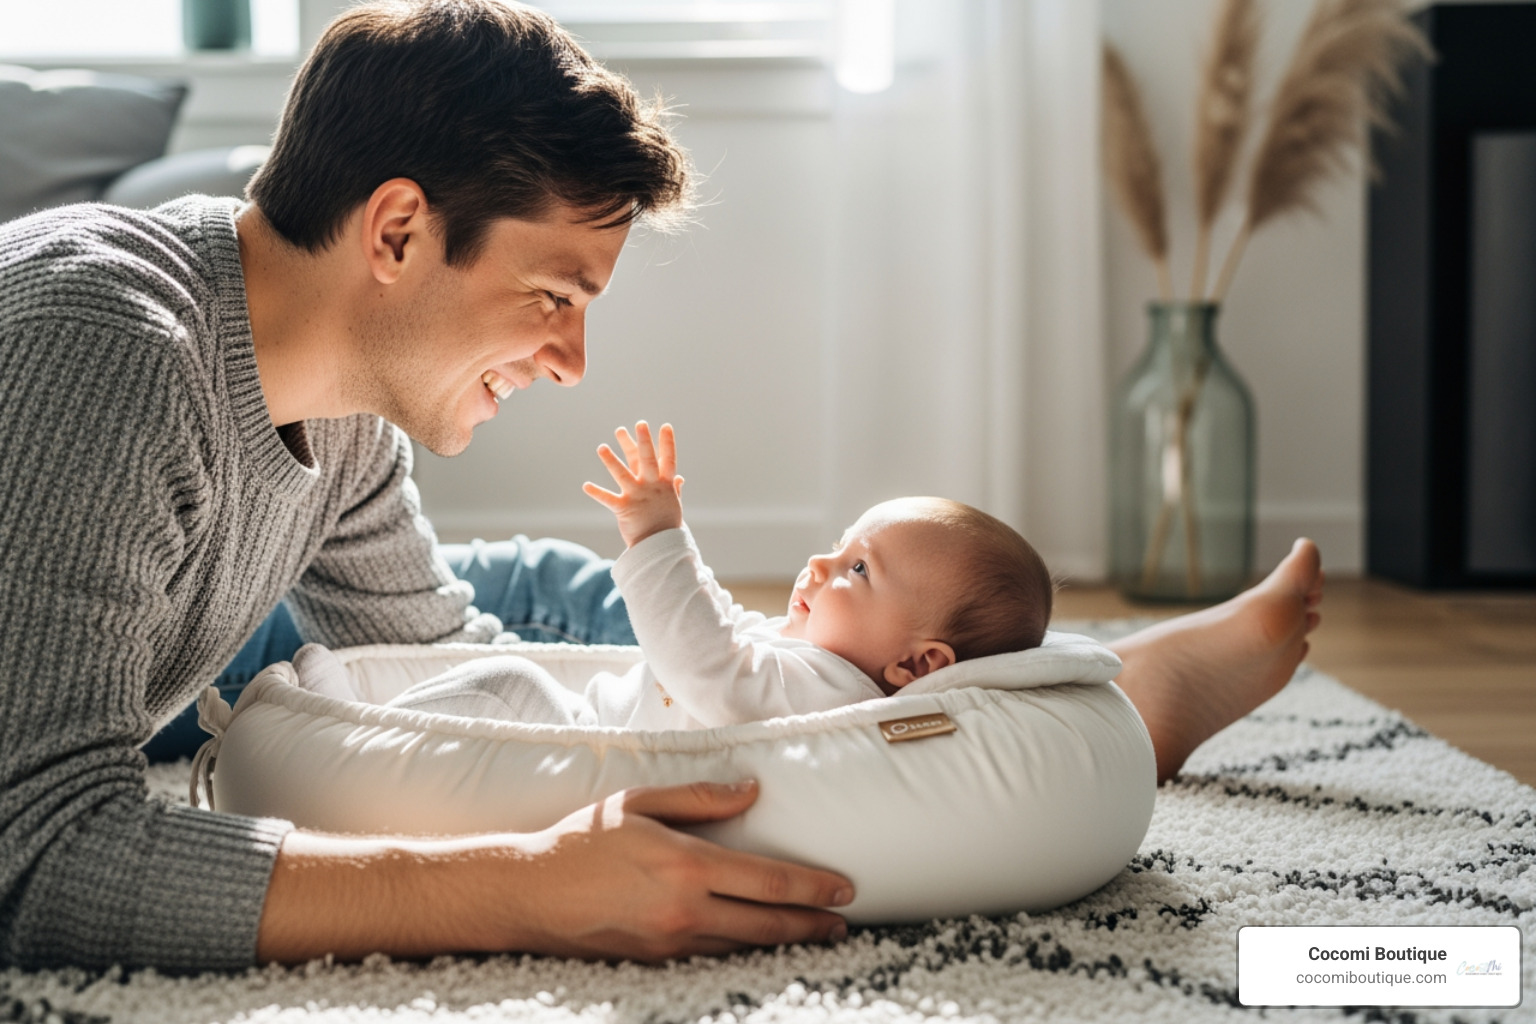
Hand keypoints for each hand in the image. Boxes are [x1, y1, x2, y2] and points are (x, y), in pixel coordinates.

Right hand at [257, 781, 853, 963]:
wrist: (530, 892)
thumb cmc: (583, 839)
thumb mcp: (639, 802)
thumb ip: (700, 797)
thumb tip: (752, 791)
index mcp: (687, 865)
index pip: (768, 881)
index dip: (812, 888)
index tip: (844, 888)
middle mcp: (685, 910)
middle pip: (767, 924)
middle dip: (812, 925)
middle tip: (844, 923)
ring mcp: (671, 941)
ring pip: (744, 946)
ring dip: (784, 943)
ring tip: (815, 936)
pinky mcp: (656, 960)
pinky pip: (713, 956)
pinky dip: (744, 952)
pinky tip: (760, 946)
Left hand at [583, 421, 684, 546]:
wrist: (661, 549)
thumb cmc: (666, 526)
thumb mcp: (673, 505)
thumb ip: (674, 489)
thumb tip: (679, 478)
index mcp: (664, 485)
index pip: (668, 460)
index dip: (667, 443)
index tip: (665, 426)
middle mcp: (652, 487)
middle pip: (647, 460)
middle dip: (643, 441)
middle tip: (639, 424)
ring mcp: (638, 497)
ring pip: (623, 474)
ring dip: (611, 460)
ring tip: (601, 447)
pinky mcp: (624, 509)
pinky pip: (608, 499)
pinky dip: (597, 492)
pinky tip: (586, 485)